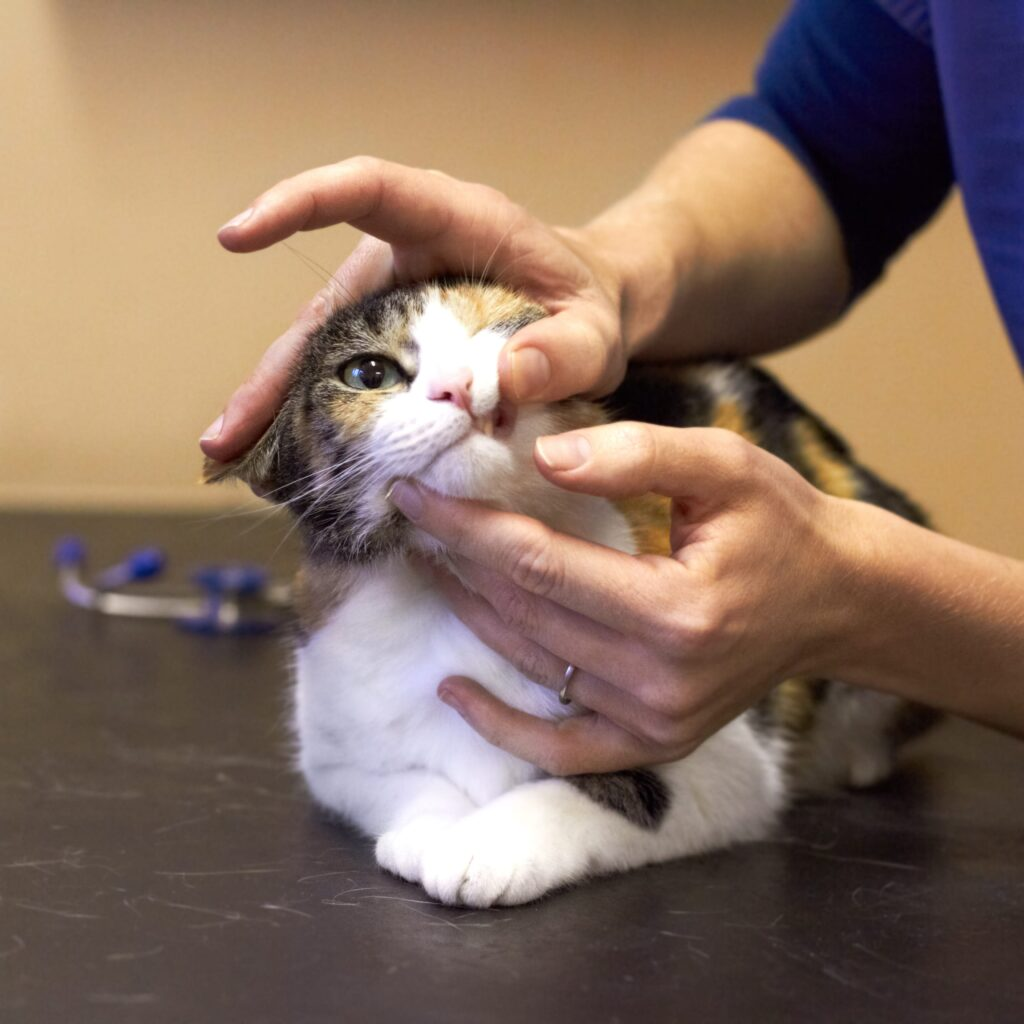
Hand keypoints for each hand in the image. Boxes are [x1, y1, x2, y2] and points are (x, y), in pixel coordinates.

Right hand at [202, 157, 630, 461]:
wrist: (590, 311)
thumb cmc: (590, 307)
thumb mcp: (595, 333)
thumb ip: (565, 352)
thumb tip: (510, 377)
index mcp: (456, 219)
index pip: (369, 190)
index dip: (303, 205)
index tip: (239, 236)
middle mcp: (409, 256)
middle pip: (323, 298)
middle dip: (272, 366)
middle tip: (226, 432)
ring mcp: (395, 301)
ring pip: (322, 345)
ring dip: (277, 400)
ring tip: (230, 455)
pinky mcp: (395, 339)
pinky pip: (345, 371)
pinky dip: (315, 412)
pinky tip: (284, 453)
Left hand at [389, 422, 850, 774]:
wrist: (836, 600)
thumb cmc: (781, 525)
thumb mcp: (723, 465)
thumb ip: (635, 455)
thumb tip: (542, 457)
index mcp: (677, 611)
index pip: (539, 565)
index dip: (468, 528)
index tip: (416, 495)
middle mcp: (660, 680)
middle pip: (525, 615)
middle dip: (460, 561)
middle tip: (415, 518)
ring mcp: (655, 723)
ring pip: (532, 664)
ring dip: (471, 614)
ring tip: (432, 565)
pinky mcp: (654, 743)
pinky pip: (558, 748)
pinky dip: (500, 724)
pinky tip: (455, 690)